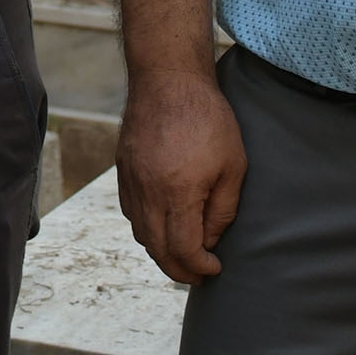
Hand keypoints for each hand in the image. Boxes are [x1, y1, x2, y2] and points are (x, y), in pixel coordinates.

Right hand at [115, 67, 244, 284]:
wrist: (168, 79)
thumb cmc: (208, 119)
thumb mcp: (233, 166)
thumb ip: (222, 211)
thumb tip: (209, 241)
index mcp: (177, 193)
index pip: (183, 250)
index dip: (199, 267)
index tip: (215, 268)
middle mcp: (147, 193)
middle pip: (157, 249)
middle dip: (179, 270)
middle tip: (198, 275)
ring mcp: (130, 182)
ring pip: (140, 233)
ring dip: (161, 251)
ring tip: (183, 255)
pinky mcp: (123, 170)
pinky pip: (131, 212)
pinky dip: (146, 228)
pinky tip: (163, 225)